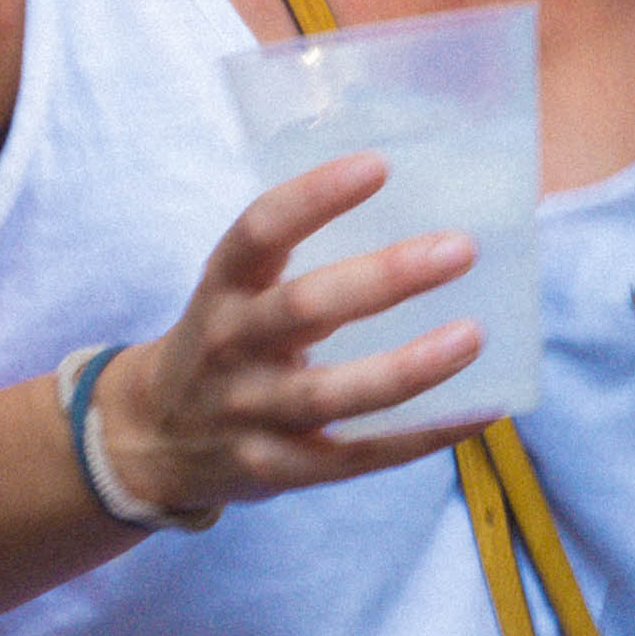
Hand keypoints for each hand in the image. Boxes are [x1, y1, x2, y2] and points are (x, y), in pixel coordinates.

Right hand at [88, 157, 487, 514]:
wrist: (155, 439)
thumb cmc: (225, 344)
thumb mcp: (234, 292)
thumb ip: (298, 261)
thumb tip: (420, 218)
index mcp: (222, 288)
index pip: (259, 231)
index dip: (314, 196)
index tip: (378, 167)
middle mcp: (230, 346)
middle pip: (306, 308)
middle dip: (387, 277)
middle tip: (460, 249)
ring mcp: (251, 413)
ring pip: (334, 393)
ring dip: (410, 367)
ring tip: (472, 336)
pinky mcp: (278, 468)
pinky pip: (357, 456)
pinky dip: (421, 436)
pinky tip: (479, 412)